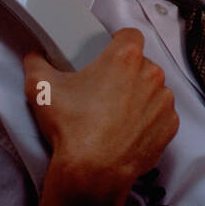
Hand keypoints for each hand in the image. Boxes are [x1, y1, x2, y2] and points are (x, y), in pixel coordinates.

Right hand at [23, 29, 178, 205]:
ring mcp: (164, 102)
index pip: (130, 35)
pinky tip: (126, 130)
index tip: (107, 54)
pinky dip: (147, 120)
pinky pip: (160, 115)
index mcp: (125, 58)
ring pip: (152, 90)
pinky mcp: (169, 126)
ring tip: (113, 114)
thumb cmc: (72, 127)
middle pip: (141, 64)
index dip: (118, 42)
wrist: (93, 170)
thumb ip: (37, 63)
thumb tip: (35, 56)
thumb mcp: (41, 88)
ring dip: (138, 97)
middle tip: (102, 90)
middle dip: (124, 74)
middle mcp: (151, 75)